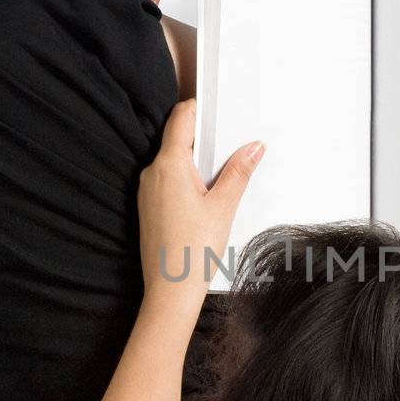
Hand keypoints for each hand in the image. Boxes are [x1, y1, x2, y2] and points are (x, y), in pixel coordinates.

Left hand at [138, 98, 264, 319]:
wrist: (169, 291)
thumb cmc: (193, 252)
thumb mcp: (224, 206)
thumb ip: (239, 171)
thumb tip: (254, 147)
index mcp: (169, 165)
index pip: (180, 118)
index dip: (198, 109)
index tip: (218, 111)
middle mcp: (151, 173)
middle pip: (177, 140)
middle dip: (204, 141)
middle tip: (231, 148)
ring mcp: (146, 191)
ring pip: (173, 162)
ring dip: (197, 164)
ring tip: (222, 180)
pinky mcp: (147, 207)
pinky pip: (168, 181)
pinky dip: (187, 181)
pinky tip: (206, 199)